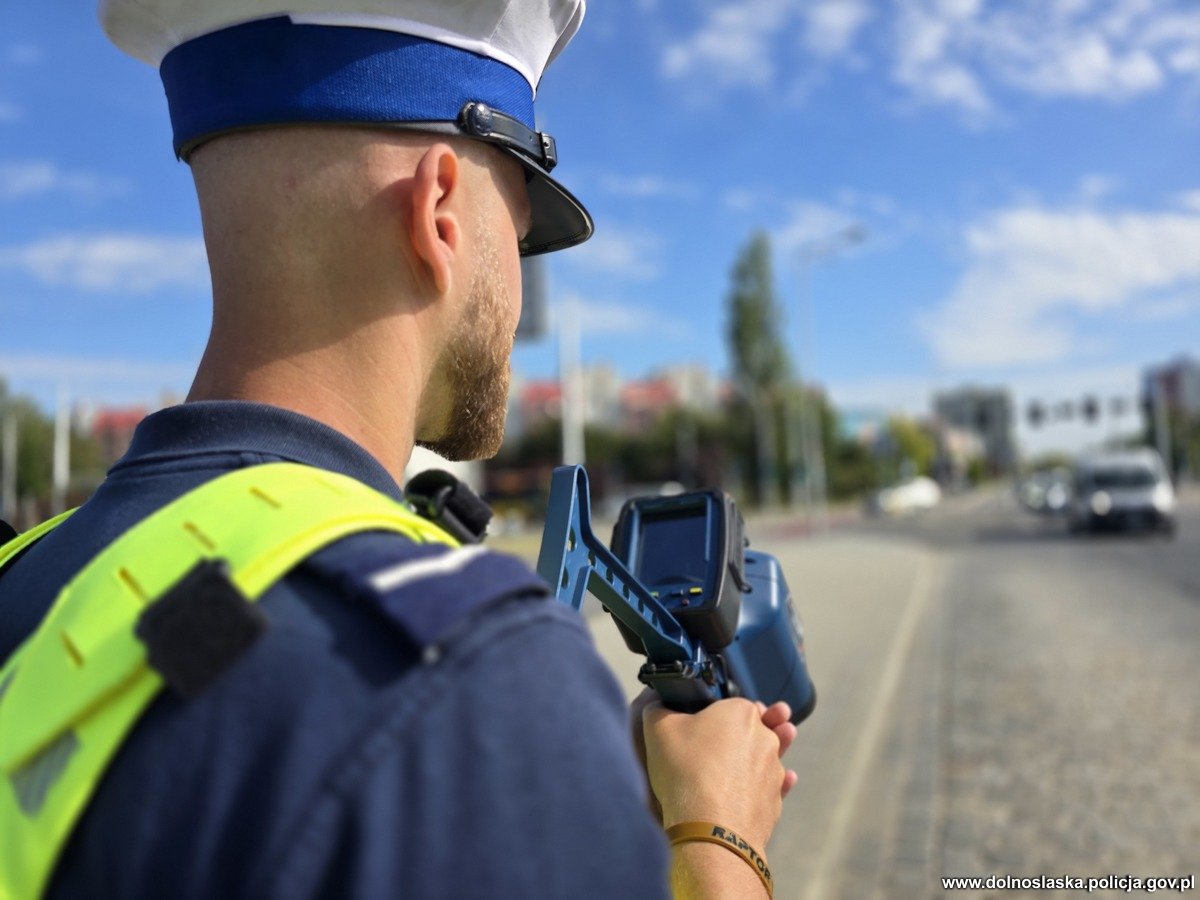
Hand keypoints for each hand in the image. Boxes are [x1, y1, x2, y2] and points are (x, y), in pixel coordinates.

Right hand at [632, 691, 797, 850]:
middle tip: (719, 743)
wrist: (711, 830)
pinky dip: (764, 786)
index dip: (716, 713)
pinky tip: (750, 789)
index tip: (704, 724)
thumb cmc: (686, 771)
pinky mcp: (775, 801)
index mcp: (740, 711)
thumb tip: (658, 703)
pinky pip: (772, 787)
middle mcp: (765, 736)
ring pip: (766, 757)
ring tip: (733, 767)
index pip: (730, 703)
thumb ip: (657, 707)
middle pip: (754, 727)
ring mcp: (775, 770)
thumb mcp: (658, 729)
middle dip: (740, 733)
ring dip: (755, 757)